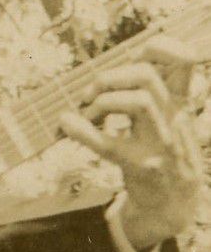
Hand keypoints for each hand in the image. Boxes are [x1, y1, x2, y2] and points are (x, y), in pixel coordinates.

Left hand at [60, 35, 203, 251]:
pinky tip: (67, 124)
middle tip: (88, 93)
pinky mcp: (140, 166)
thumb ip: (157, 92)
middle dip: (111, 76)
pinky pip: (110, 144)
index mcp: (180, 103)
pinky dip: (83, 132)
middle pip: (148, 76)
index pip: (184, 61)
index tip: (134, 52)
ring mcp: (160, 142)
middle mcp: (174, 118)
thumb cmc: (165, 155)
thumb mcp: (171, 120)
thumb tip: (126, 61)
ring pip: (140, 102)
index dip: (163, 47)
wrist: (175, 204)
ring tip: (87, 112)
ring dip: (103, 101)